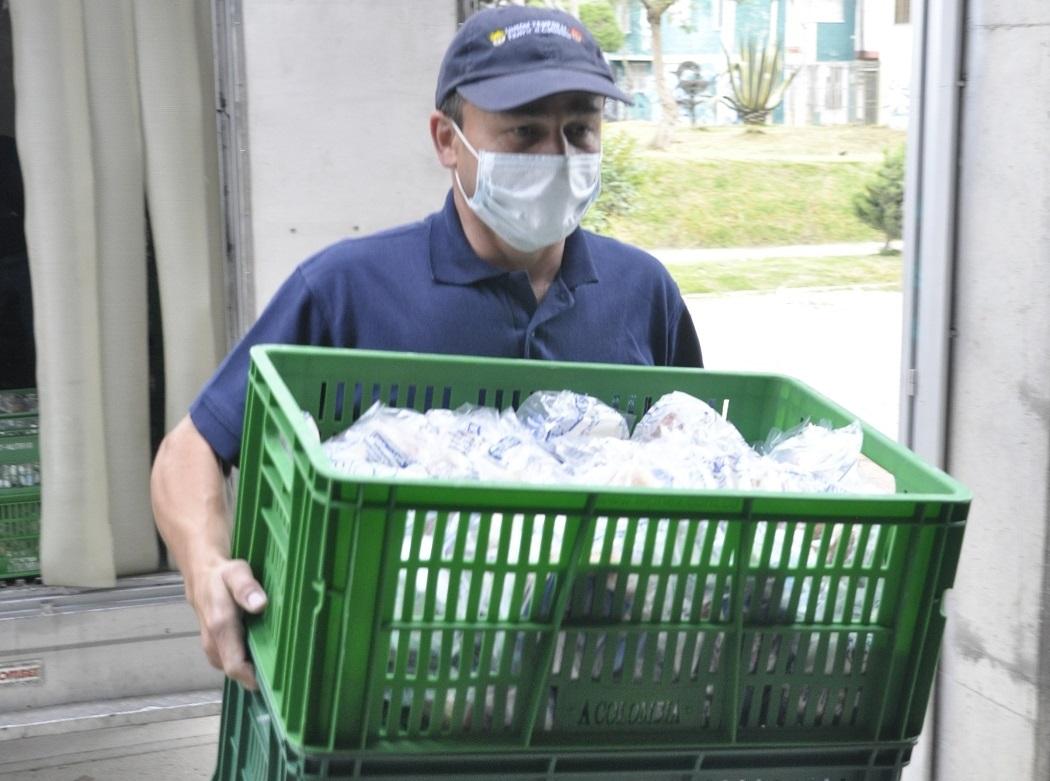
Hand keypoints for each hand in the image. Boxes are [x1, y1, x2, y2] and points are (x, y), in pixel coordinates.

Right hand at [190, 558, 267, 689]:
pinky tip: (263, 650)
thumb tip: (260, 604)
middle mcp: (214, 643)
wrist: (201, 575)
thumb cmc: (222, 575)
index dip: (255, 678)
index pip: (236, 667)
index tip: (278, 680)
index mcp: (220, 628)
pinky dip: (247, 659)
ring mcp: (213, 647)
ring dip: (253, 667)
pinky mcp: (215, 647)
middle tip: (285, 669)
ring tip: (278, 660)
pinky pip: (232, 660)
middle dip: (259, 674)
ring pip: (234, 667)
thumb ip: (246, 588)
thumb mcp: (236, 573)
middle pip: (236, 672)